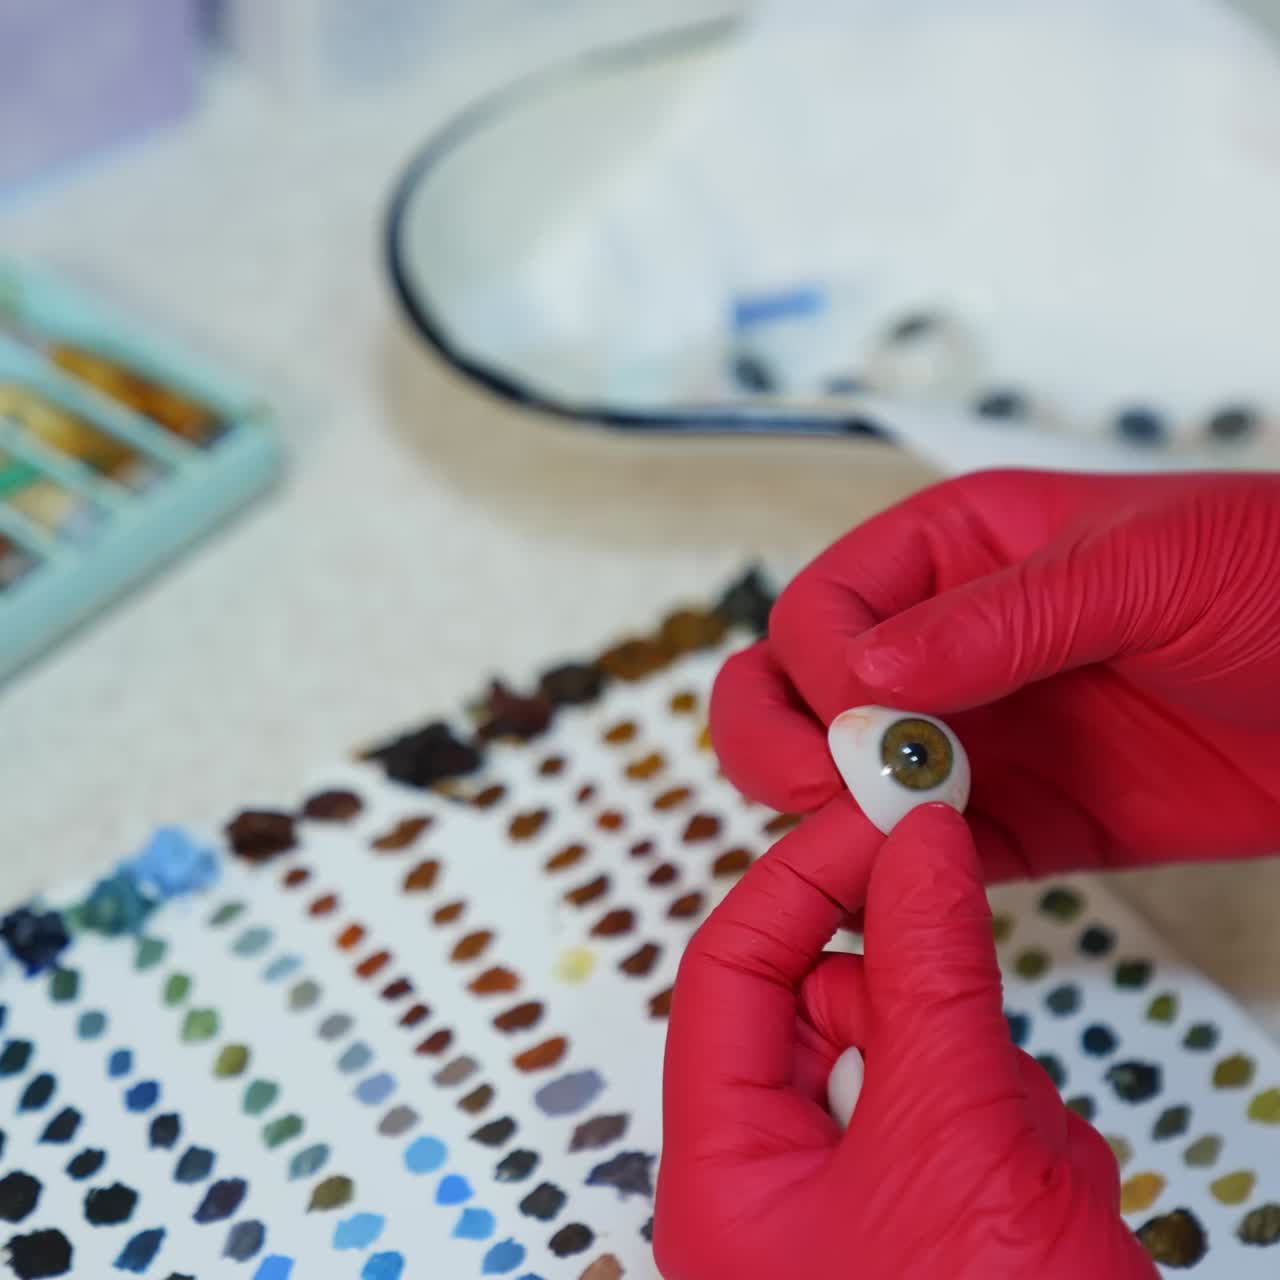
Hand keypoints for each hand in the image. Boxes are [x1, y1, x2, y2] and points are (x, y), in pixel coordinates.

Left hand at [655, 800, 1156, 1279]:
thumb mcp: (954, 1138)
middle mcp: (775, 1184)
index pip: (731, 971)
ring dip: (984, 1074)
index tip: (878, 817)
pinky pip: (967, 1111)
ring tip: (1028, 1157)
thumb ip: (928, 972)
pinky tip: (1056, 1199)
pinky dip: (1023, 1126)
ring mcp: (860, 1205)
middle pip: (820, 1007)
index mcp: (726, 1169)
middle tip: (963, 950)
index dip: (802, 880)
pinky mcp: (937, 1218)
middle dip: (909, 991)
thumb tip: (916, 841)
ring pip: (908, 1054)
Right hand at [712, 470, 1279, 878]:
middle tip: (822, 787)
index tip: (860, 715)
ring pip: (838, 778)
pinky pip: (923, 854)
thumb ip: (1001, 617)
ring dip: (830, 814)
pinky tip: (912, 889)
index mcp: (958, 552)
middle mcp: (945, 644)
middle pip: (794, 688)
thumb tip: (865, 675)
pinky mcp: (1020, 823)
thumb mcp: (1146, 566)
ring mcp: (978, 737)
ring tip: (881, 839)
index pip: (825, 606)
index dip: (819, 664)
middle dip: (777, 740)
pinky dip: (895, 878)